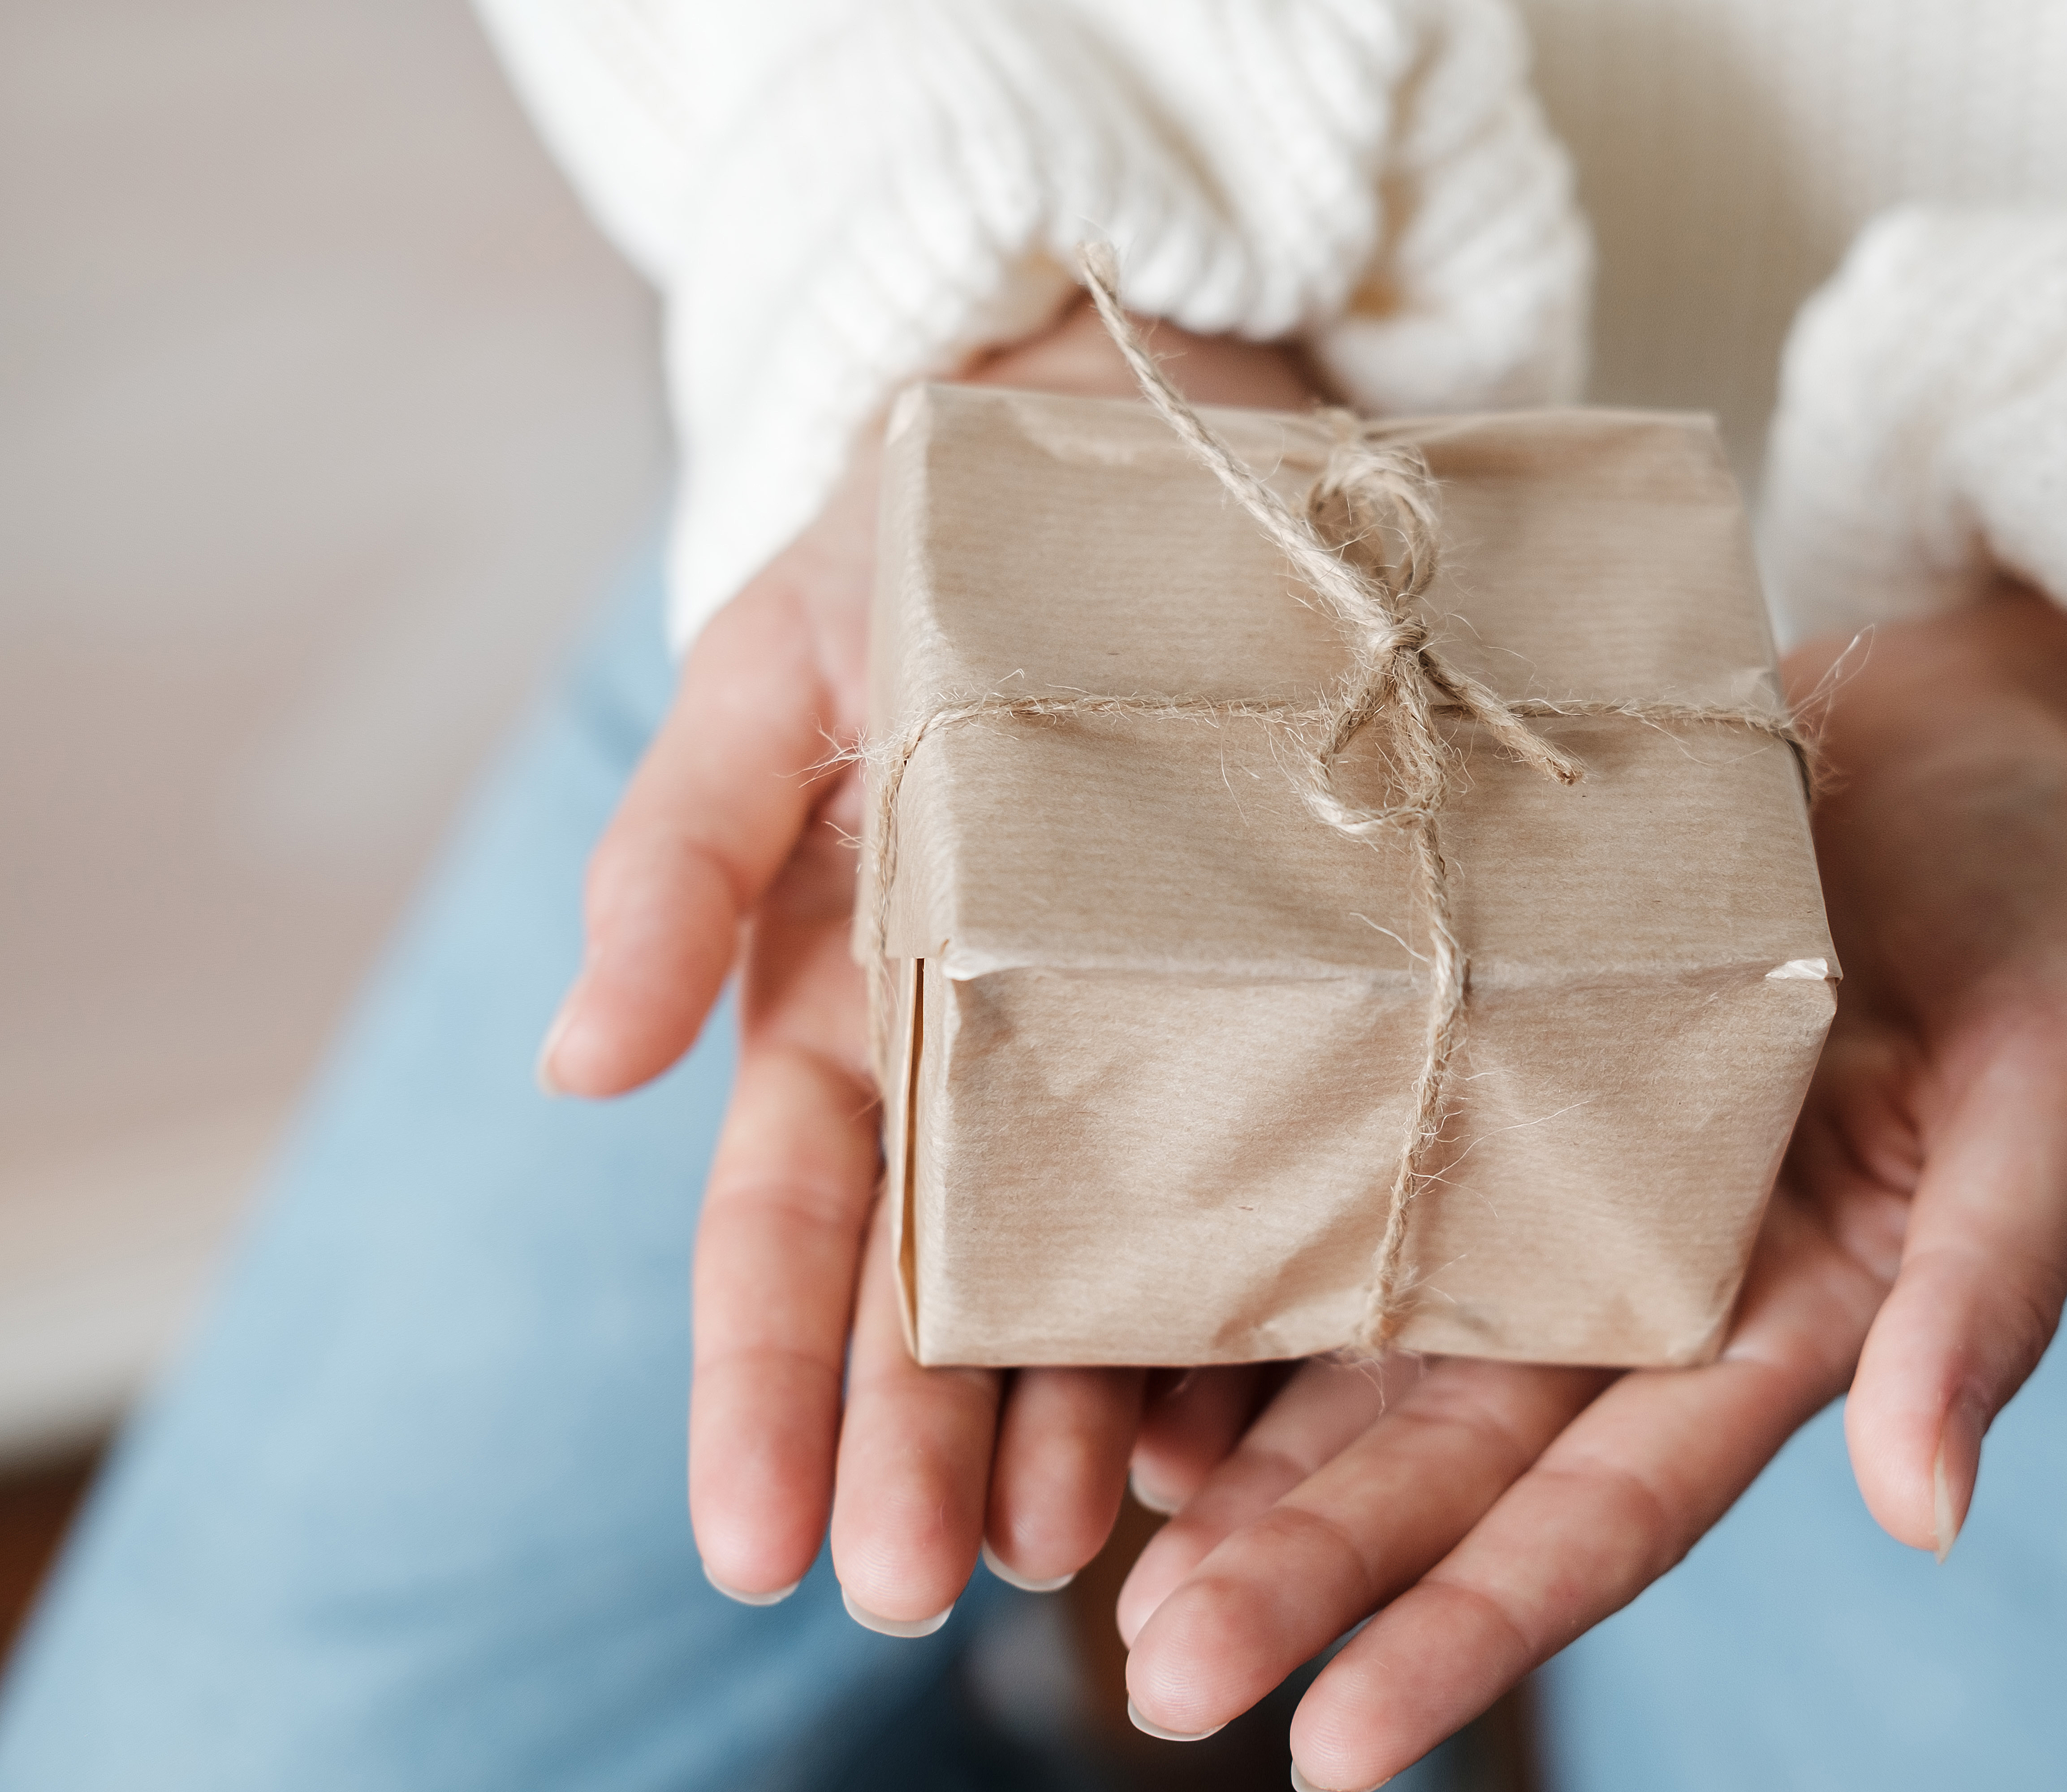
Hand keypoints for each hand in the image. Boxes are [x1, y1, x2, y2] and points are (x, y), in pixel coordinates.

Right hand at [536, 297, 1319, 1613]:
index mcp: (832, 1004)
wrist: (1113, 456)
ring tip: (1079, 1553)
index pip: (782, 1231)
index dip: (758, 1389)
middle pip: (924, 1292)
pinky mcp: (1243, 1017)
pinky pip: (1229, 1190)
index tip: (752, 1547)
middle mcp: (964, 1063)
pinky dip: (1219, 1317)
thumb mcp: (769, 676)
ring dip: (1061, 1421)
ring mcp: (1103, 1055)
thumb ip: (676, 861)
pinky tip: (1228, 1431)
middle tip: (920, 1597)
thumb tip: (570, 1067)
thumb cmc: (909, 556)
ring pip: (1072, 1278)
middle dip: (910, 1451)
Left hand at [1112, 586, 2066, 1788]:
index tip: (1333, 1752)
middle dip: (1308, 1578)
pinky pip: (1338, 1208)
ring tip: (1104, 1575)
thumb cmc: (2034, 908)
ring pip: (1365, 1362)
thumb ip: (1986, 1293)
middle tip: (1161, 1678)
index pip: (1605, 1516)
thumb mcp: (2055, 1086)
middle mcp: (1633, 1287)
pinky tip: (1120, 1367)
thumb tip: (1927, 1510)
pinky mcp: (1473, 1066)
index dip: (1472, 1629)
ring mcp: (1543, 1189)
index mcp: (1778, 1321)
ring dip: (1242, 1472)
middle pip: (1447, 1463)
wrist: (1957, 730)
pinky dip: (1235, 1292)